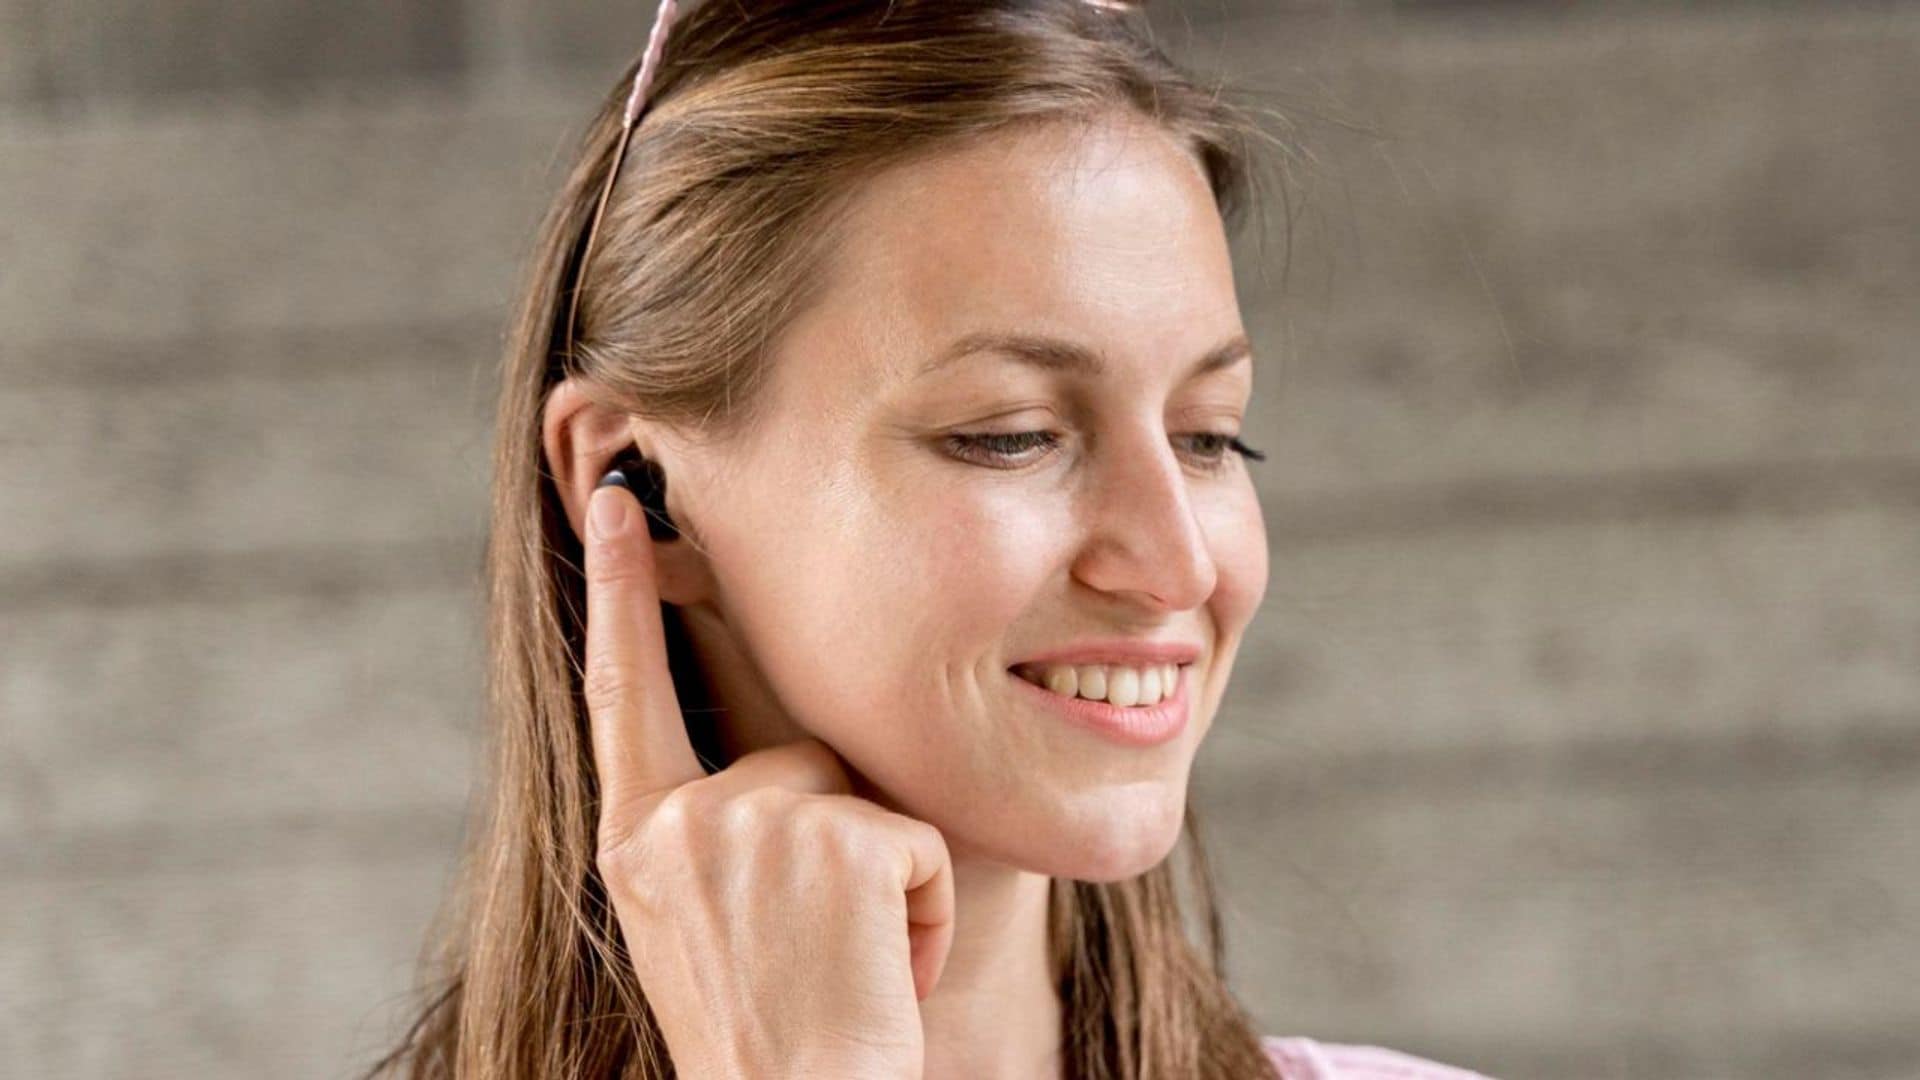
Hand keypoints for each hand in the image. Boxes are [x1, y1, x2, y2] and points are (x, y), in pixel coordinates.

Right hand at [580, 480, 954, 1077]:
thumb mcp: (700, 925)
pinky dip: (926, 914)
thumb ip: (707, 827)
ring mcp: (754, 822)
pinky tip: (885, 979)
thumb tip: (761, 760)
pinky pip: (919, 842)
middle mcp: (681, 820)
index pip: (623, 689)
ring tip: (848, 973)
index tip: (618, 499)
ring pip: (863, 795)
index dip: (619, 591)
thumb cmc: (766, 1040)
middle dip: (838, 843)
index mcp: (637, 839)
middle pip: (797, 753)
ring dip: (883, 885)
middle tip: (818, 958)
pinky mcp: (838, 838)